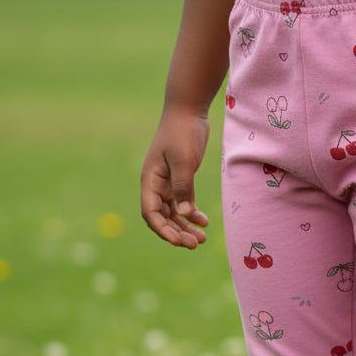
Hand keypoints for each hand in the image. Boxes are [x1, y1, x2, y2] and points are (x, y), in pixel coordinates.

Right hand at [140, 110, 211, 248]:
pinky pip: (183, 203)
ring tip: (202, 239)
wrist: (188, 111)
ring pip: (174, 213)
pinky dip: (192, 214)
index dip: (163, 229)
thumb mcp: (183, 160)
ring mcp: (167, 183)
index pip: (150, 212)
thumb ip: (183, 187)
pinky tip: (204, 222)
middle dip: (177, 232)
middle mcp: (156, 184)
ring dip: (186, 227)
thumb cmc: (182, 133)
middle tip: (196, 244)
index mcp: (150, 180)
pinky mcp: (180, 179)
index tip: (179, 241)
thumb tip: (184, 215)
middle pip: (162, 217)